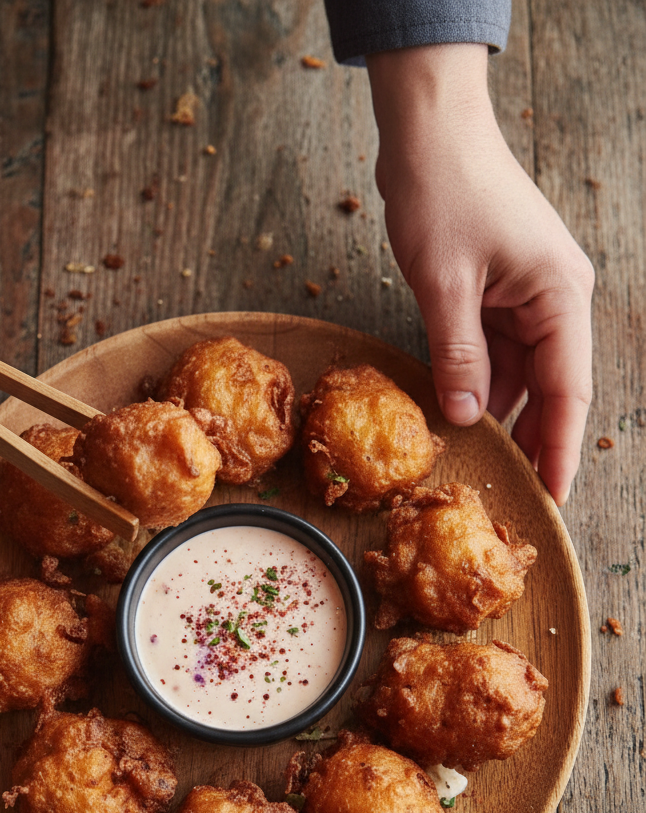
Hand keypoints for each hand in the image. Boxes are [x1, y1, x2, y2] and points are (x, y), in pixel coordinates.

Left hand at [367, 45, 593, 504]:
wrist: (429, 130)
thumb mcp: (444, 282)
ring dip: (496, 413)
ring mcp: (528, 296)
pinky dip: (476, 382)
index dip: (558, 449)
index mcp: (560, 296)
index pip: (568, 391)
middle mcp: (555, 300)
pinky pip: (494, 353)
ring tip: (480, 464)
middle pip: (549, 388)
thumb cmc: (443, 189)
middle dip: (529, 440)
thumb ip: (457, 354)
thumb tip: (464, 417)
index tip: (551, 496)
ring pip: (519, 375)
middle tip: (510, 493)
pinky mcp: (499, 293)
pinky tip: (458, 415)